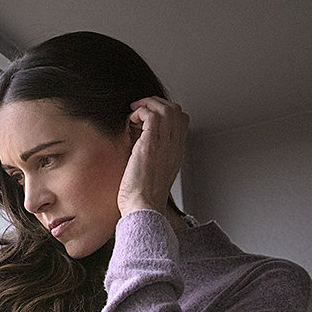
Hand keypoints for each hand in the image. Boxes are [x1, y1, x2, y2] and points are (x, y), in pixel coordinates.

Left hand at [118, 97, 188, 216]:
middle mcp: (174, 146)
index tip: (147, 118)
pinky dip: (140, 112)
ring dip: (147, 105)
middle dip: (156, 104)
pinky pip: (152, 115)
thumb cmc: (142, 197)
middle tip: (139, 110)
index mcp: (176, 153)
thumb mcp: (152, 173)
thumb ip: (151, 157)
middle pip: (176, 110)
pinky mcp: (151, 144)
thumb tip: (136, 143)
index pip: (181, 121)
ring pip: (166, 109)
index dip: (165, 113)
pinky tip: (130, 122)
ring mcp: (165, 144)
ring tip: (133, 113)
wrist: (142, 208)